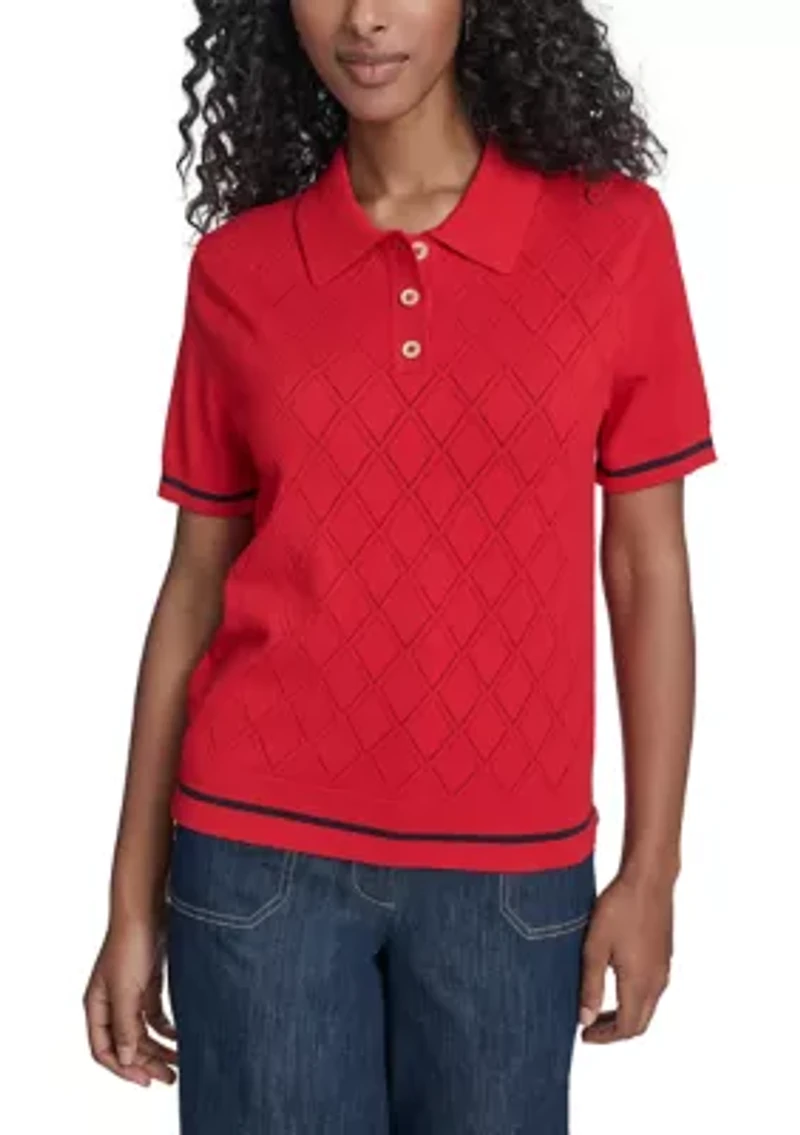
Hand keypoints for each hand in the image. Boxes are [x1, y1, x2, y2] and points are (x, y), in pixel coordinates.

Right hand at [83, 913, 177, 1085]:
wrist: (148, 908)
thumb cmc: (131, 943)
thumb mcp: (127, 989)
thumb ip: (126, 1025)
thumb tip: (127, 1058)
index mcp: (97, 1005)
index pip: (103, 1049)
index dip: (123, 1068)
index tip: (146, 1080)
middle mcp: (111, 1002)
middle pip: (126, 1044)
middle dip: (146, 1062)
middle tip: (169, 1078)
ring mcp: (130, 993)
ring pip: (142, 1032)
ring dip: (158, 1048)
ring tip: (179, 1062)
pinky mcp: (148, 983)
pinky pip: (154, 1016)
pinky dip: (166, 1029)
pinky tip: (180, 1036)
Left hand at [579, 868, 672, 1042]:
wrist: (648, 879)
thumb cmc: (620, 908)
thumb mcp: (595, 947)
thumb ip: (590, 985)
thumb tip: (586, 1019)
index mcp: (640, 983)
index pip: (627, 1028)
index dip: (604, 1037)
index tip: (584, 1035)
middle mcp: (657, 981)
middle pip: (640, 1023)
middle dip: (614, 1031)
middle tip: (589, 1026)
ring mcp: (663, 968)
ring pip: (647, 1006)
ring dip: (625, 1014)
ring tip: (598, 1007)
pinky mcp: (664, 955)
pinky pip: (652, 989)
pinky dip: (633, 998)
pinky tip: (615, 981)